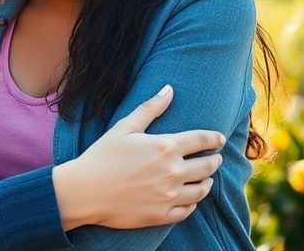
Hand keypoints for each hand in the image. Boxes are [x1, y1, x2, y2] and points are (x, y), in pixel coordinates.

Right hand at [53, 85, 224, 229]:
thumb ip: (150, 108)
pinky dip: (193, 203)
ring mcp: (169, 196)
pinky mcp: (161, 215)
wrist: (84, 192)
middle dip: (215, 161)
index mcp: (166, 147)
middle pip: (207, 166)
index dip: (214, 138)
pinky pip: (188, 210)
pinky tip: (191, 198)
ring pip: (201, 190)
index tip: (219, 139)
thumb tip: (169, 89)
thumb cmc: (102, 156)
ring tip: (206, 179)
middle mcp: (173, 172)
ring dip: (207, 182)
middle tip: (216, 159)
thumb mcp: (125, 127)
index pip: (201, 140)